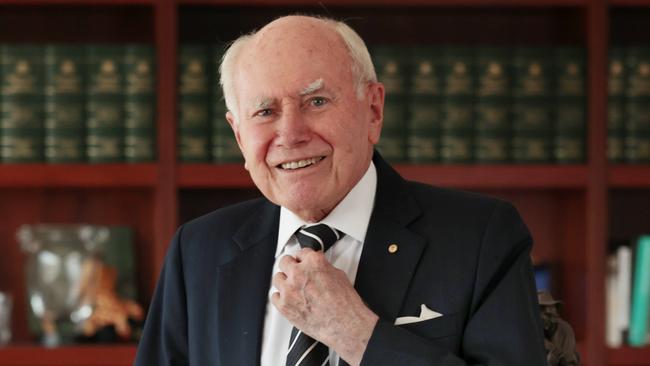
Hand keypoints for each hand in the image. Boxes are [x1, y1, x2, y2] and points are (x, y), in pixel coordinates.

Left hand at [271, 248, 378, 365]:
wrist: (343, 324)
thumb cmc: (344, 303)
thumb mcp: (338, 276)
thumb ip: (323, 267)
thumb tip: (319, 267)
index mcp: (313, 263)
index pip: (301, 252)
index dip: (303, 258)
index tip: (303, 262)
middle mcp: (298, 274)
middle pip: (284, 262)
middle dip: (291, 266)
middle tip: (296, 272)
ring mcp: (289, 290)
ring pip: (277, 278)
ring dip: (284, 281)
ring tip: (293, 288)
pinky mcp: (284, 305)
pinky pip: (274, 296)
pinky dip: (281, 297)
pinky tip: (289, 299)